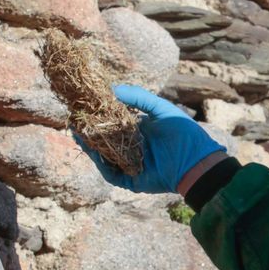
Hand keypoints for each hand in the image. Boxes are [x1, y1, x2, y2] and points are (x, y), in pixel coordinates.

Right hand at [81, 84, 225, 193]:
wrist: (194, 161)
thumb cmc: (183, 133)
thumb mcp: (160, 108)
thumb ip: (138, 97)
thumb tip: (111, 89)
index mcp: (139, 130)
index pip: (113, 122)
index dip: (99, 116)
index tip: (85, 106)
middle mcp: (132, 147)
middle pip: (105, 140)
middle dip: (89, 132)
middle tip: (74, 120)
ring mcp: (130, 164)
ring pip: (105, 156)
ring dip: (91, 146)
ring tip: (77, 133)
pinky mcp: (130, 180)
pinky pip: (111, 174)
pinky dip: (101, 164)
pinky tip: (93, 151)